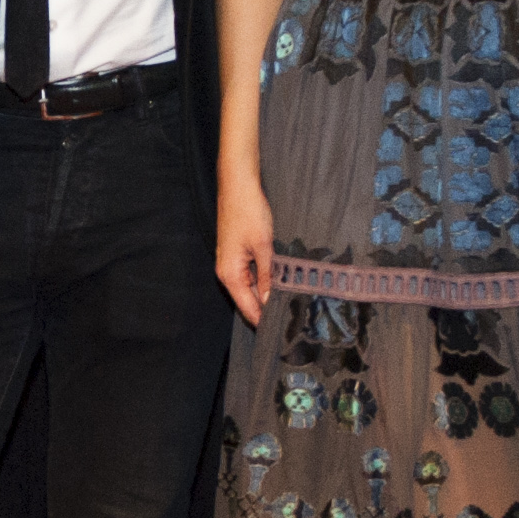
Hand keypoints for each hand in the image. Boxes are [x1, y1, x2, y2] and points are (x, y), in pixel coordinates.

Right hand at [216, 171, 275, 325]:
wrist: (237, 185)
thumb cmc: (248, 212)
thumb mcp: (263, 246)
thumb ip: (268, 275)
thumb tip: (271, 301)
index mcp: (230, 274)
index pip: (247, 308)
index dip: (263, 322)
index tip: (281, 333)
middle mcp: (227, 272)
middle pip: (248, 300)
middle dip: (266, 310)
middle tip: (291, 320)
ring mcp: (232, 262)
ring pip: (251, 288)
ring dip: (266, 295)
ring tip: (289, 305)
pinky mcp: (237, 253)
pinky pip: (251, 275)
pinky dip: (264, 281)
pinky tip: (279, 283)